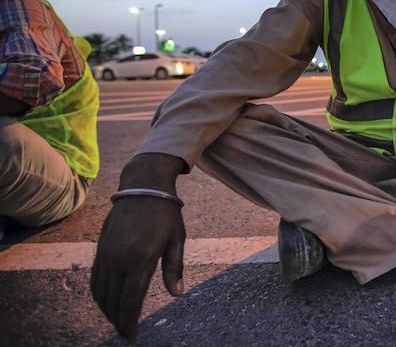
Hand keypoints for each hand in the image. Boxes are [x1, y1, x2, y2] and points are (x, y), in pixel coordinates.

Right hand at [91, 153, 186, 337]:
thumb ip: (174, 268)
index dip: (129, 322)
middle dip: (117, 320)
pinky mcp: (100, 248)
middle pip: (113, 301)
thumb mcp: (177, 240)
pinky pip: (95, 278)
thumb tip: (177, 294)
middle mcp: (119, 260)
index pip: (130, 301)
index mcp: (140, 260)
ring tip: (117, 319)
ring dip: (106, 309)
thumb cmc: (166, 214)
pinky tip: (107, 300)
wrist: (143, 187)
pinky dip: (99, 294)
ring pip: (100, 292)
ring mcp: (107, 254)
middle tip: (125, 331)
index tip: (131, 336)